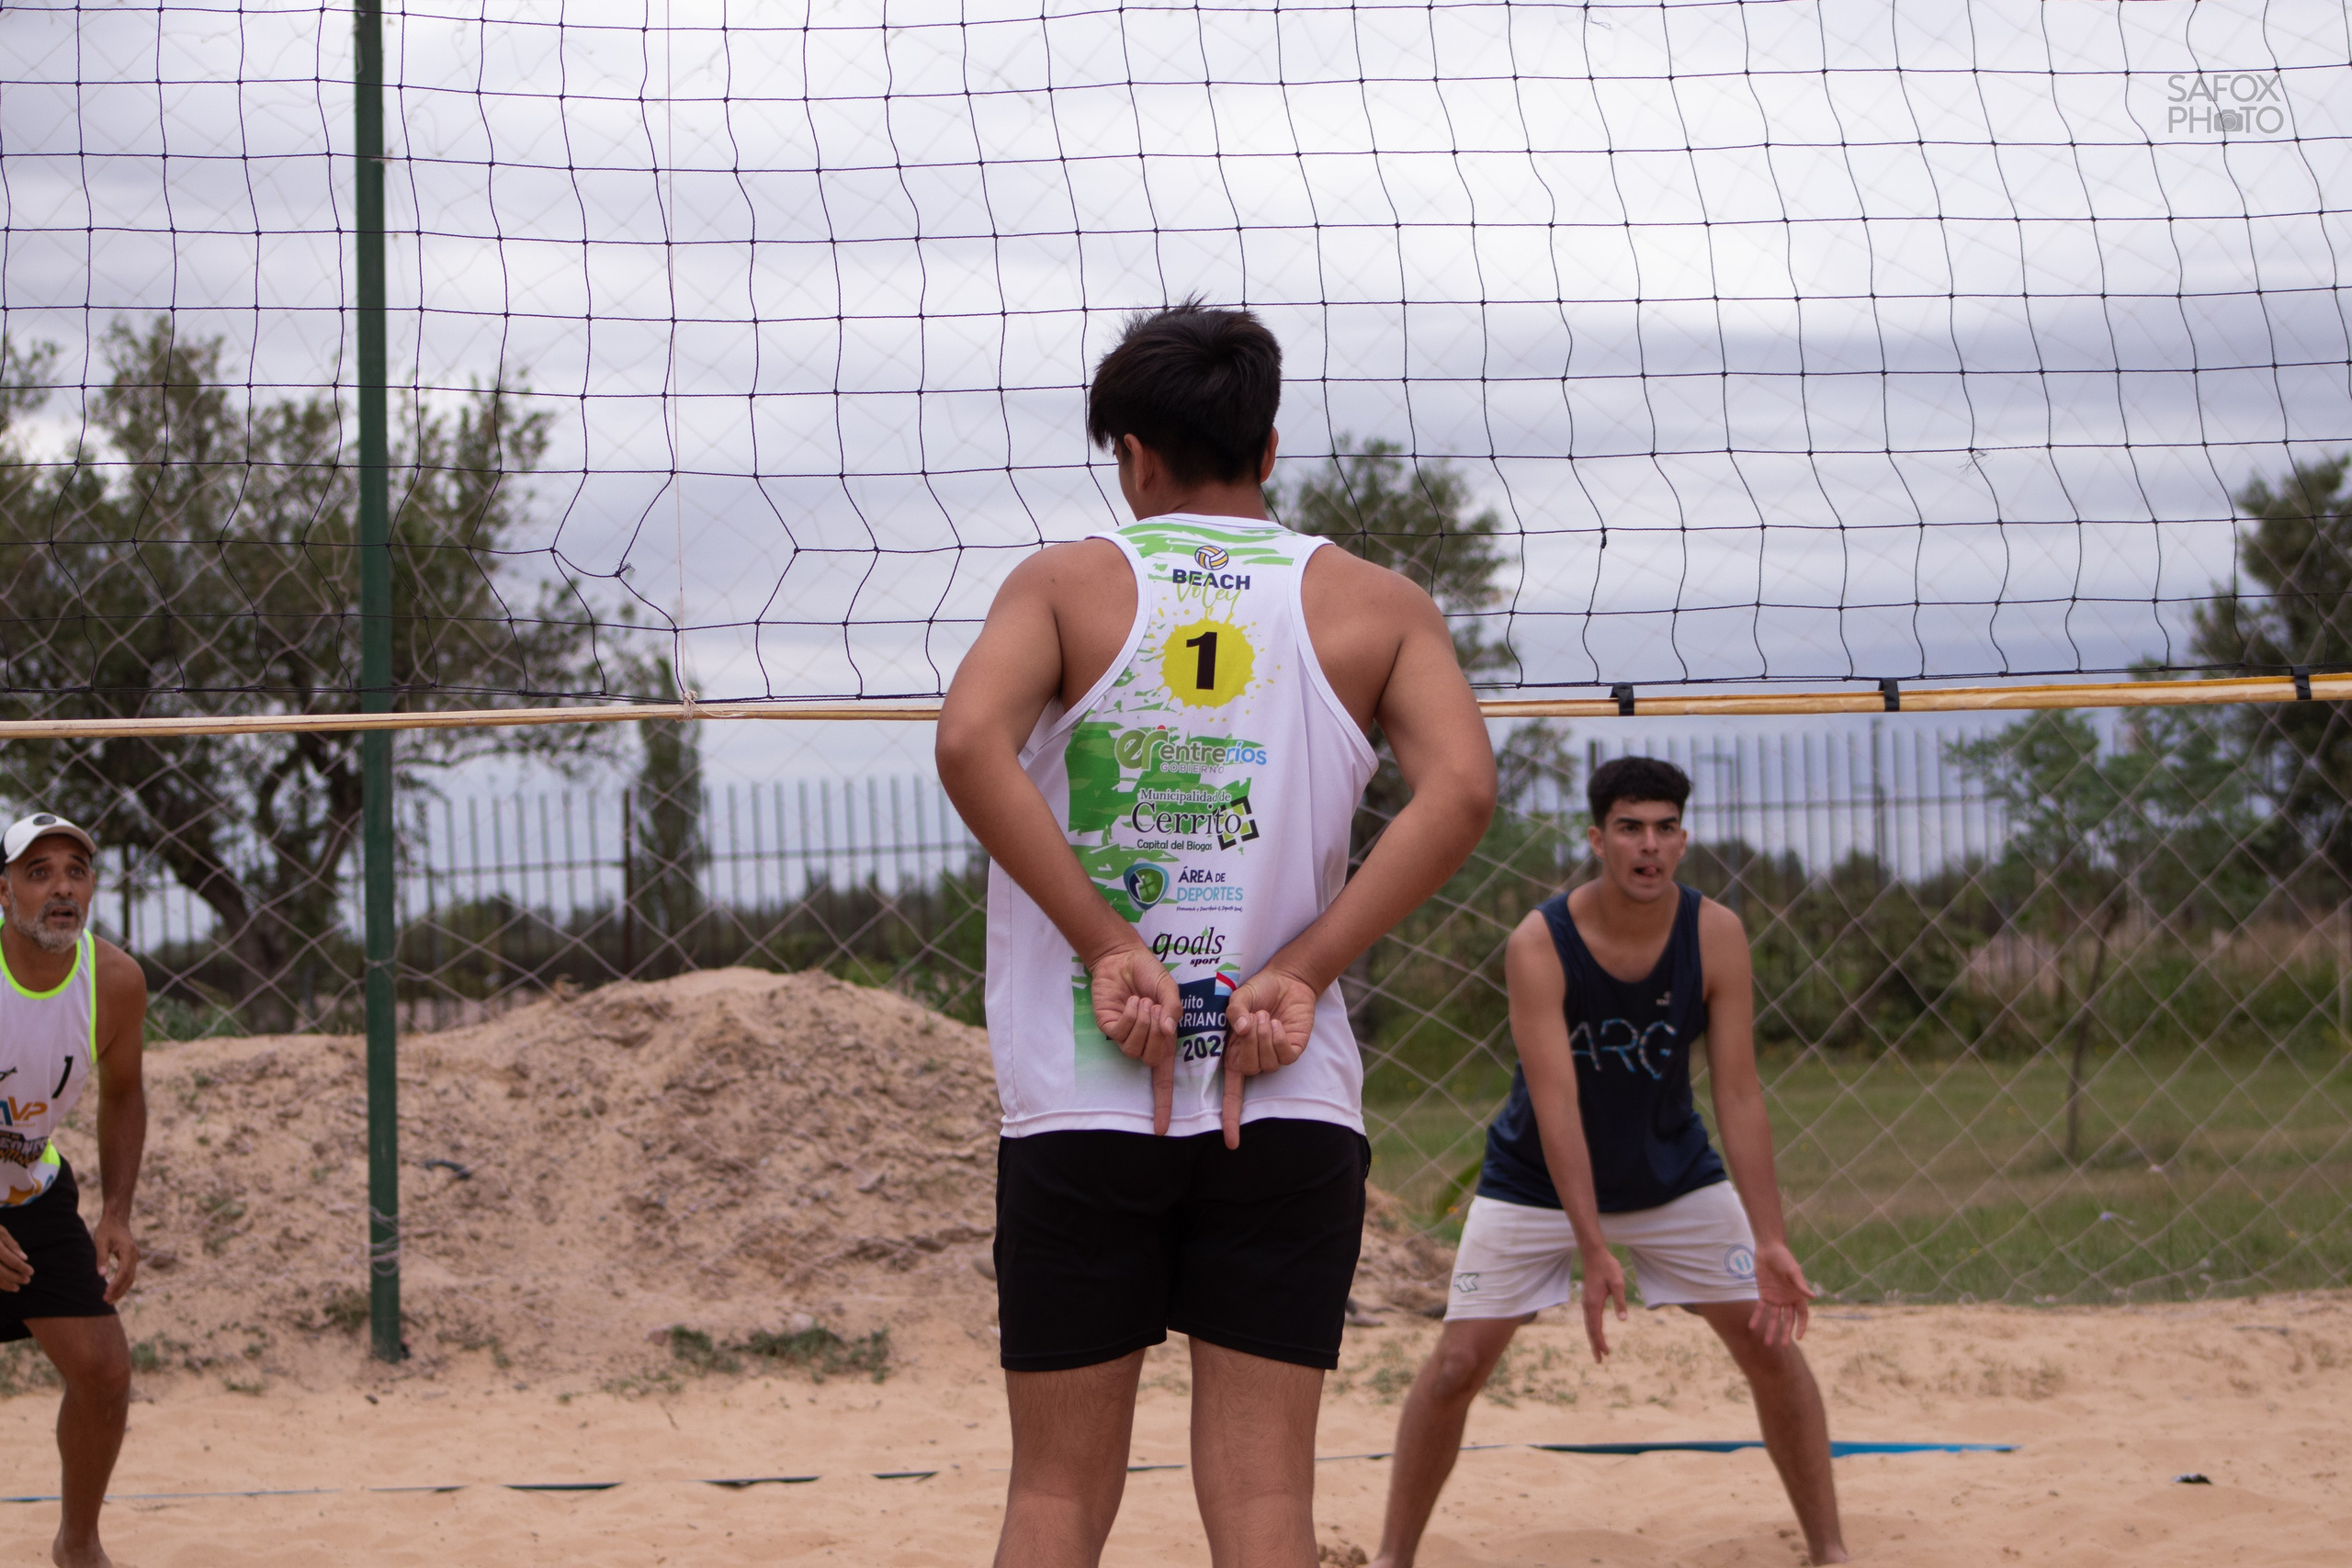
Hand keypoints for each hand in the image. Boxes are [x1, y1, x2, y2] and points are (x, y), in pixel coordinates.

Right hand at [0, 1225, 28, 1291]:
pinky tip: (3, 1286)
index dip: (22, 1268)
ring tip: (16, 1288)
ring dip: (5, 1285)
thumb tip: (25, 1258)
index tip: (31, 1272)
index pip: (11, 1260)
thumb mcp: (0, 1231)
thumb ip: (12, 1244)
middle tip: (27, 1281)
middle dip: (15, 1278)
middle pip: (1, 1272)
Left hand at [93, 1215, 138, 1303]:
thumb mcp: (100, 1242)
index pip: (124, 1272)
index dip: (116, 1284)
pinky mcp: (131, 1258)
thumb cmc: (107, 1229)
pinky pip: (129, 1273)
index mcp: (129, 1251)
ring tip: (109, 1299)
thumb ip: (101, 1258)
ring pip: (131, 1277)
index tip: (106, 1293)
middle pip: (130, 1278)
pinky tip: (114, 1289)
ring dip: (121, 1289)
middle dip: (119, 1291)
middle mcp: (135, 1255)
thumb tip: (101, 1275)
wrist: (116, 1219)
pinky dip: (123, 1283)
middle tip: (106, 1301)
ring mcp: (135, 1257)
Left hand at [1090, 946, 1178, 1134]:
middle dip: (1158, 1035)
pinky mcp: (1109, 1026)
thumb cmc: (1149, 973)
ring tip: (1144, 1003)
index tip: (1162, 1130)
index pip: (1162, 1080)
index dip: (1163, 1105)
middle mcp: (1144, 1042)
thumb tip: (1169, 1030)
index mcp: (1162, 1039)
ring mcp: (1125, 1036)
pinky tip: (1133, 1002)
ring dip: (1143, 1025)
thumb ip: (1173, 1009)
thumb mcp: (1170, 990)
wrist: (1123, 957)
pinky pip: (1121, 1035)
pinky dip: (1131, 1018)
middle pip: (1153, 1060)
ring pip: (1135, 1050)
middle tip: (1157, 1008)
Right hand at [1218, 967, 1317, 1148]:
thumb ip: (1234, 1012)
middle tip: (1254, 1017)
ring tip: (1266, 1016)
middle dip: (1249, 1042)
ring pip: (1267, 1063)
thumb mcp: (1238, 998)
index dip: (1231, 1120)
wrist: (1286, 980)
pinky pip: (1285, 1056)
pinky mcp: (1293, 1050)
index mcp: (1234, 1054)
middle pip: (1248, 1068)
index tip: (1231, 1144)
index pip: (1231, 1095)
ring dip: (1265, 1037)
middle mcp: (1253, 1059)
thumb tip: (1239, 1029)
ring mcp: (1274, 1057)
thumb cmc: (1258, 990)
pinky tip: (1280, 1025)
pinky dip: (1280, 1039)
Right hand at [1578, 1244, 1627, 1361]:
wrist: (1594, 1255)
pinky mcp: (1588, 1299)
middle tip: (1599, 1361)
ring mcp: (1587, 1302)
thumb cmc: (1607, 1268)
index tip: (1606, 1354)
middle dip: (1595, 1345)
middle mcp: (1587, 1305)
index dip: (1600, 1342)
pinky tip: (1596, 1332)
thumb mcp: (1618, 1283)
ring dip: (1593, 1338)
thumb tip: (1623, 1320)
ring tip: (1598, 1351)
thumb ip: (1620, 1301)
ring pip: (1588, 1325)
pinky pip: (1589, 1319)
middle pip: (1590, 1330)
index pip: (1596, 1328)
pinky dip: (1592, 1329)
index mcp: (1594, 1304)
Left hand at [1746, 1241, 1815, 1348]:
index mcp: (1798, 1295)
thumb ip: (1801, 1285)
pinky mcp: (1764, 1294)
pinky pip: (1760, 1309)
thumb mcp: (1793, 1271)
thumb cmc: (1784, 1258)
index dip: (1801, 1326)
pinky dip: (1757, 1317)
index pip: (1802, 1315)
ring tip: (1766, 1343)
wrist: (1768, 1249)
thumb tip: (1813, 1297)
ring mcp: (1775, 1298)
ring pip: (1773, 1317)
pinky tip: (1752, 1327)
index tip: (1799, 1337)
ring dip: (1770, 1329)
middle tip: (1783, 1346)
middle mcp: (1787, 1299)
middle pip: (1787, 1320)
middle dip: (1785, 1333)